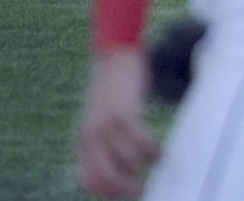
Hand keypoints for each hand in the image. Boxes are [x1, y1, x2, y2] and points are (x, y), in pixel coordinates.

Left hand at [77, 50, 159, 198]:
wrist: (112, 56)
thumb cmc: (112, 88)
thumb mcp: (100, 117)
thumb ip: (103, 139)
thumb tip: (119, 164)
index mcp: (84, 141)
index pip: (89, 180)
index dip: (107, 192)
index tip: (126, 192)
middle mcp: (91, 137)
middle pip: (105, 178)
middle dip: (125, 188)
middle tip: (142, 190)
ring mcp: (106, 127)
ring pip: (125, 163)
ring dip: (142, 167)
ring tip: (155, 161)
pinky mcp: (123, 115)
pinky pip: (139, 143)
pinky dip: (152, 152)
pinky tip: (159, 151)